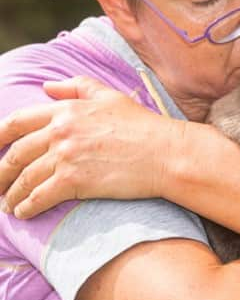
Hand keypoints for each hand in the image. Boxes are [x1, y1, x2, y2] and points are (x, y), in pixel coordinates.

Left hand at [0, 76, 183, 218]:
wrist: (164, 152)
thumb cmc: (143, 125)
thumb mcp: (110, 95)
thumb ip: (77, 87)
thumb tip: (48, 87)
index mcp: (67, 110)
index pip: (17, 122)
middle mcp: (61, 131)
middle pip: (15, 154)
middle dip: (0, 173)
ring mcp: (66, 156)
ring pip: (24, 178)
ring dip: (12, 194)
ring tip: (9, 204)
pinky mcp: (74, 180)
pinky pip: (39, 197)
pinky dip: (26, 207)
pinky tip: (23, 213)